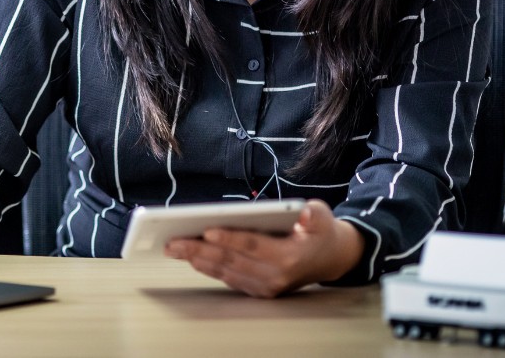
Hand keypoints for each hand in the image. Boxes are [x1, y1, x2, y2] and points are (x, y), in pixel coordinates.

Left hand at [163, 199, 362, 297]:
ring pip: (226, 272)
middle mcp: (276, 276)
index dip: (229, 238)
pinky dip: (209, 269)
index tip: (206, 231)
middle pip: (232, 261)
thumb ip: (314, 215)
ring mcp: (267, 286)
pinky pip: (230, 279)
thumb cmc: (320, 231)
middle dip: (199, 250)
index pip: (252, 246)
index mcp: (289, 256)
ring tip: (174, 248)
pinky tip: (192, 258)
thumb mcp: (323, 216)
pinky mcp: (260, 290)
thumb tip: (305, 213)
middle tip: (173, 241)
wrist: (330, 259)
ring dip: (198, 260)